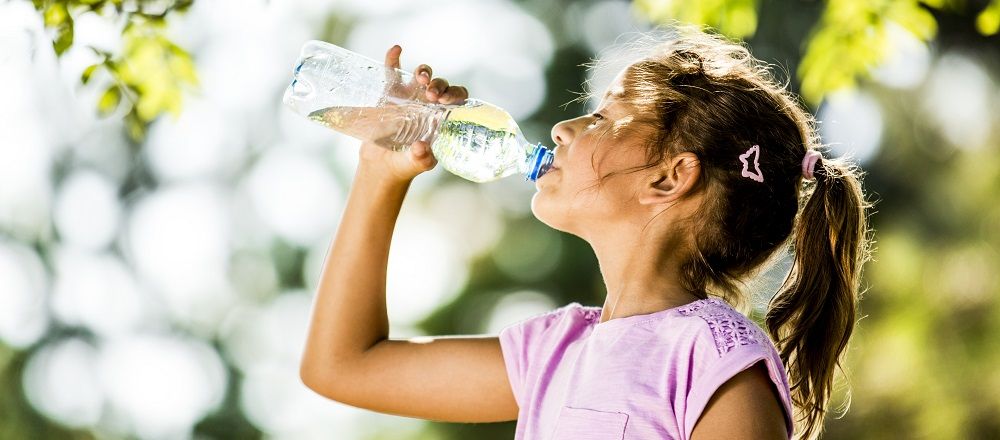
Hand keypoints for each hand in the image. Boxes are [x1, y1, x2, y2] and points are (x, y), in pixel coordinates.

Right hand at [358, 45, 469, 182]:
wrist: (381, 165)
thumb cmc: (406, 165)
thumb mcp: (416, 164)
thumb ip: (421, 159)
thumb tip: (420, 148)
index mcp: (443, 117)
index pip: (458, 99)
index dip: (455, 95)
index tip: (446, 100)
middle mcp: (429, 104)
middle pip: (441, 85)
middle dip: (440, 85)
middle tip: (432, 95)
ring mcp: (410, 97)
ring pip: (422, 76)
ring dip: (424, 72)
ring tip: (420, 79)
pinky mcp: (390, 95)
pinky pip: (393, 73)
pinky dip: (394, 60)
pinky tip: (396, 49)